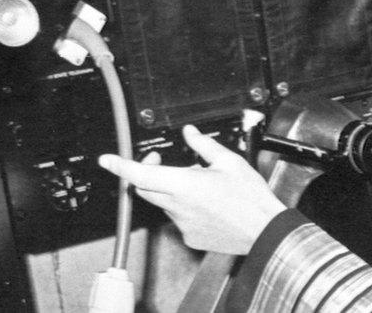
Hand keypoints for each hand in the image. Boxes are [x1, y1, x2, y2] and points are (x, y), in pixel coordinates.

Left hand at [98, 125, 286, 254]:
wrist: (264, 230)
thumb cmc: (250, 198)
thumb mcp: (229, 162)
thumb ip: (204, 146)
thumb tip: (190, 134)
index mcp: (185, 184)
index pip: (140, 174)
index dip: (120, 166)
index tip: (107, 160)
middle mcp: (178, 206)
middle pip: (147, 189)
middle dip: (147, 174)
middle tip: (162, 163)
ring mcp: (182, 224)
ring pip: (165, 203)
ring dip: (173, 191)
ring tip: (200, 185)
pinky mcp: (189, 236)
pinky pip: (179, 218)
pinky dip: (185, 208)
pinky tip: (207, 204)